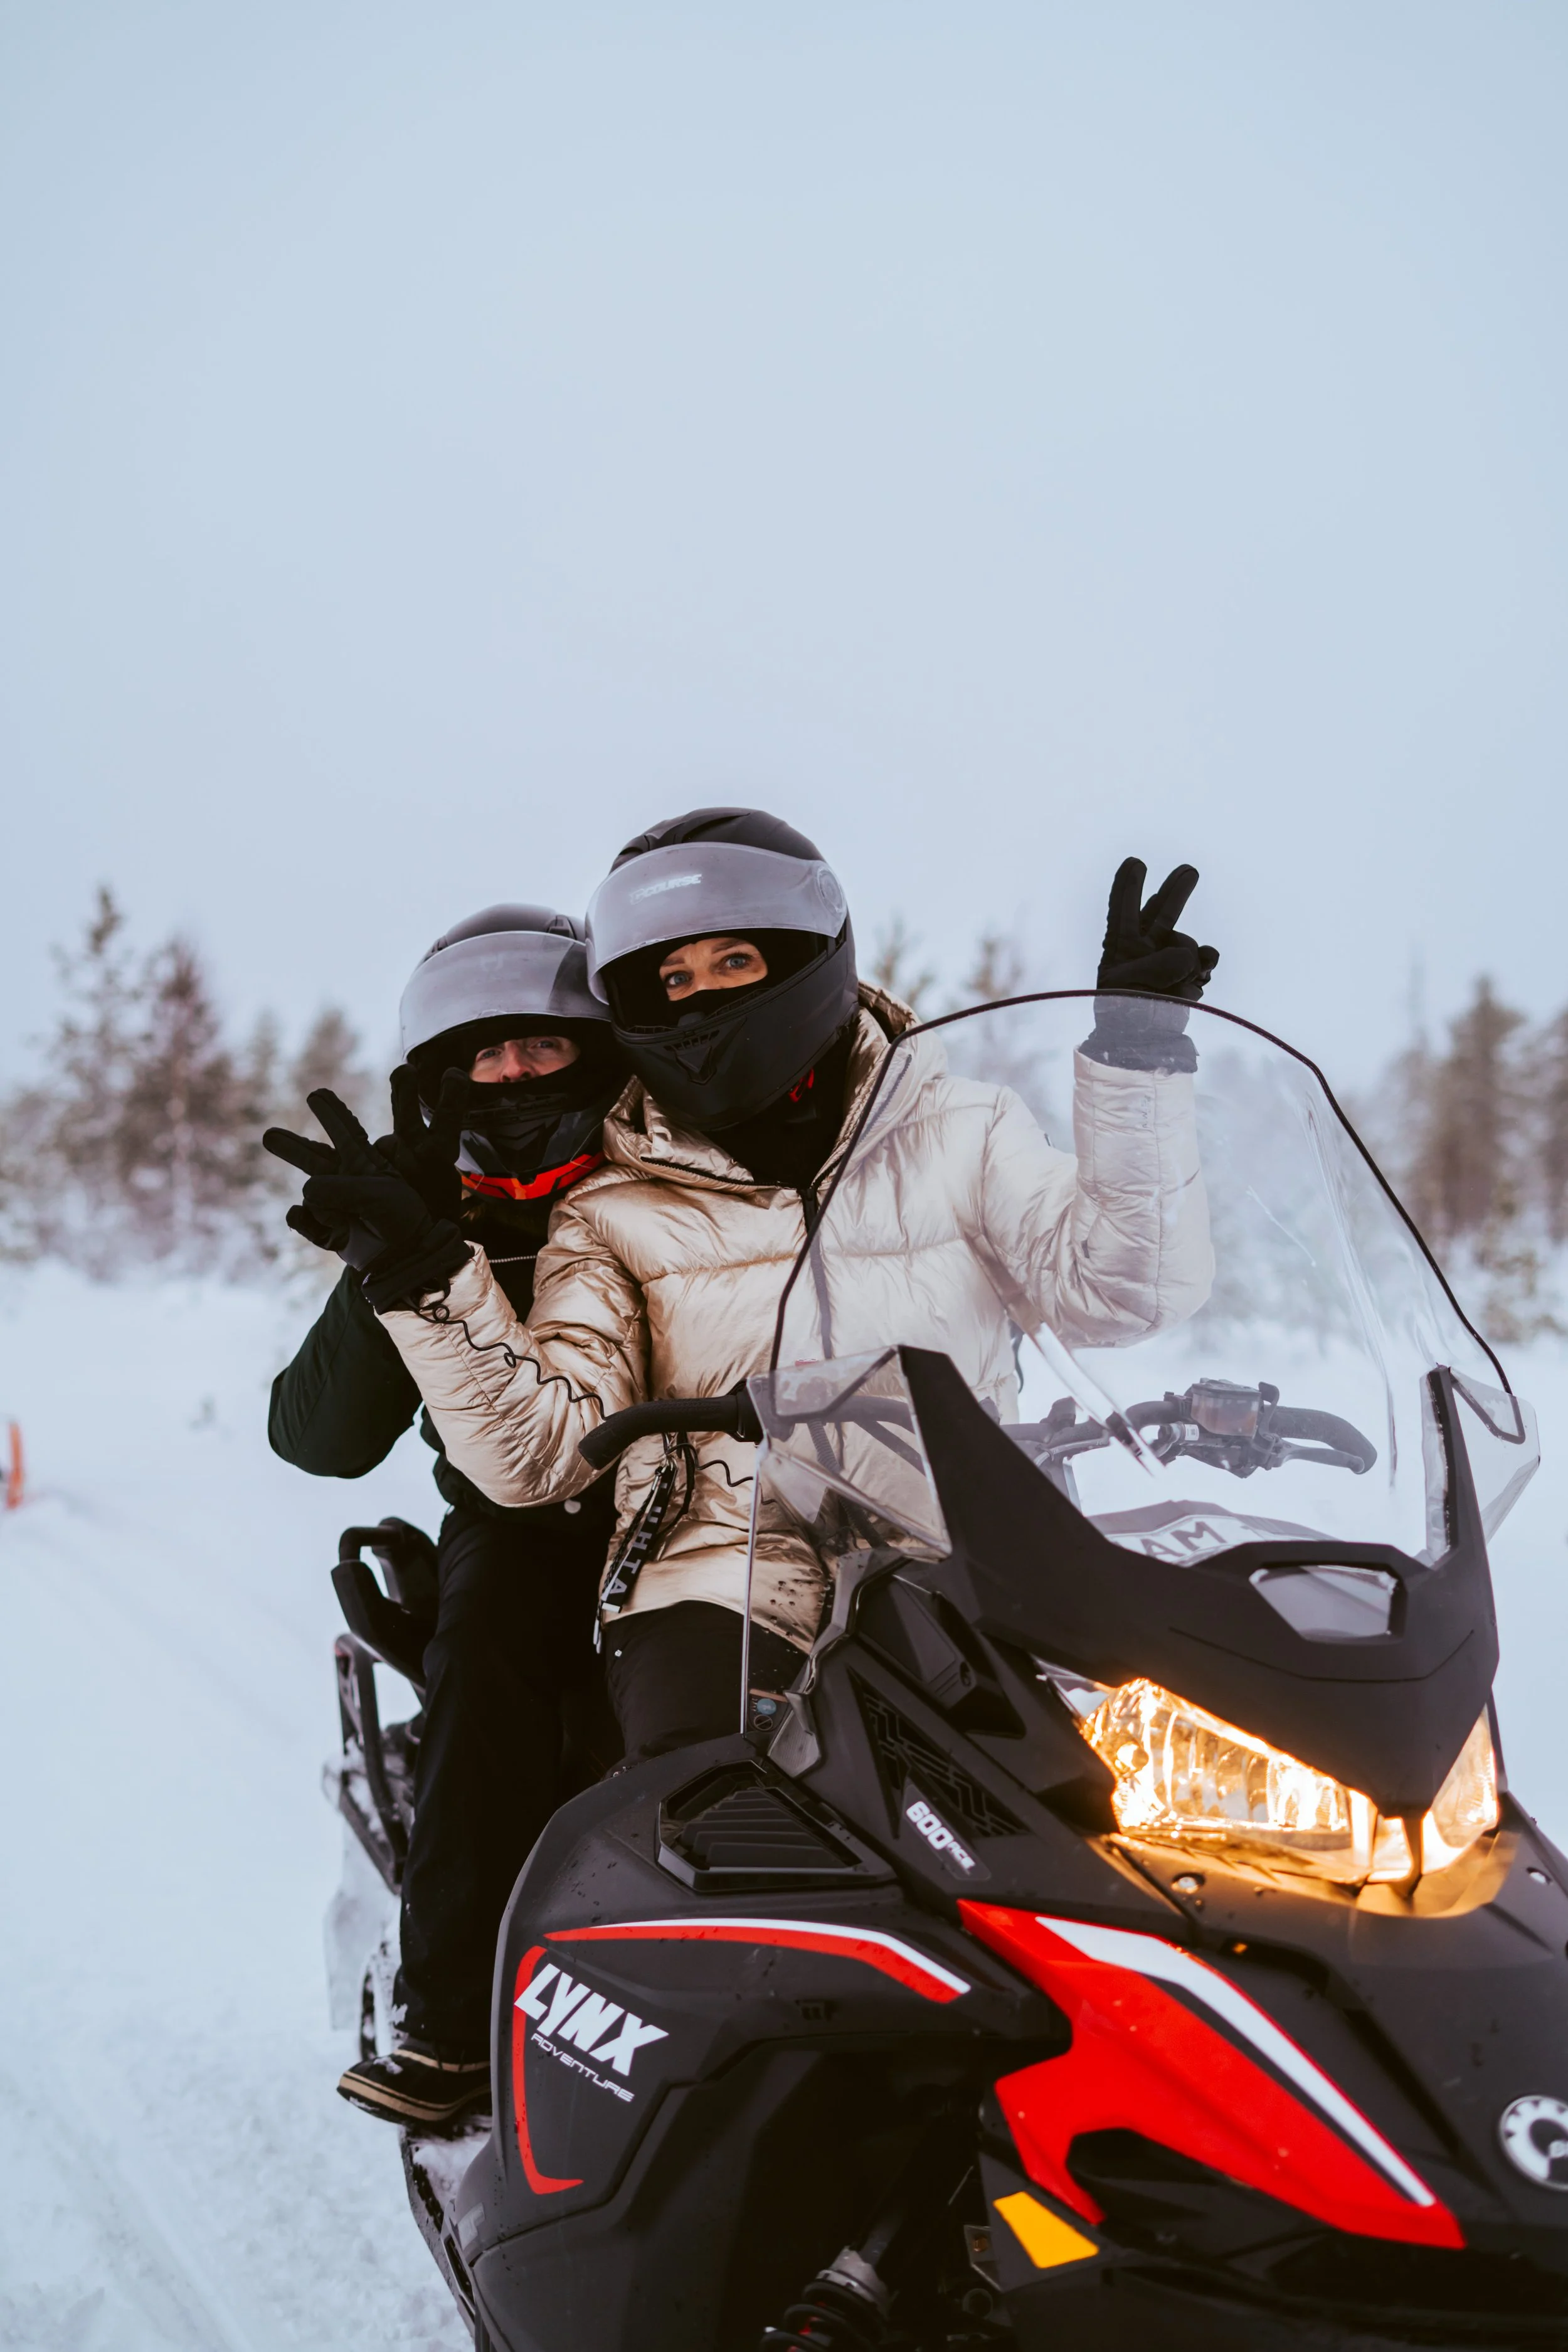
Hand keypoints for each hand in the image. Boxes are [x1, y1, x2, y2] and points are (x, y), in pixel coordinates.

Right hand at [263, 1090, 467, 1303]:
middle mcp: (346, 1180)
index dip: (332, 1114)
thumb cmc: (399, 1221)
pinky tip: (331, 1229)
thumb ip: (337, 1188)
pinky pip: (299, 1217)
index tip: (317, 1095)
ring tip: (345, 1220)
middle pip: (313, 1156)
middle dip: (292, 1146)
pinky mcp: (322, 1227)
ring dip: (325, 1207)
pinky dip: (308, 1224)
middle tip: (268, 1135)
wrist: (402, 1259)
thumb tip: (304, 1195)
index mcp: (366, 1163)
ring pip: (309, 1192)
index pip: (347, 1132)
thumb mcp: (375, 1194)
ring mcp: (333, 1204)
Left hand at [1083, 858, 1217, 1073]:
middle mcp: (1142, 949)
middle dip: (1175, 891)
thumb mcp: (1132, 986)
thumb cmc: (1124, 1015)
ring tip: (1185, 980)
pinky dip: (1205, 968)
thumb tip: (1196, 958)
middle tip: (1190, 871)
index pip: (1123, 910)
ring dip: (1194, 956)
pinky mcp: (1185, 975)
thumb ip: (1162, 964)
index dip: (1129, 886)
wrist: (1141, 1047)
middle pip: (1161, 912)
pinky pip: (1203, 961)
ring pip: (1188, 943)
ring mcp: (1166, 961)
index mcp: (1119, 946)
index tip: (1135, 862)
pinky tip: (1199, 981)